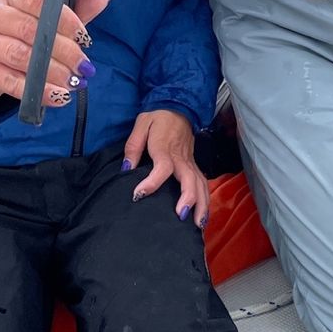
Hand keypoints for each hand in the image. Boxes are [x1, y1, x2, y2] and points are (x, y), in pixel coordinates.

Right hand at [0, 0, 111, 106]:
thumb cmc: (21, 37)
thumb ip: (76, 9)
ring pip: (20, 56)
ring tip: (73, 82)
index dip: (65, 19)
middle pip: (30, 30)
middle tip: (84, 67)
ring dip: (52, 72)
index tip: (86, 38)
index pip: (38, 0)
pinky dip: (37, 91)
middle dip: (63, 51)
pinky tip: (57, 96)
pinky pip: (10, 81)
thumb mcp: (49, 21)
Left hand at [121, 109, 208, 228]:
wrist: (178, 106)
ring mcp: (190, 162)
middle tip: (180, 216)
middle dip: (188, 198)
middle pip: (189, 179)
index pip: (163, 167)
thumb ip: (133, 146)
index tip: (139, 194)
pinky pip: (203, 183)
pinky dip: (206, 200)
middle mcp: (181, 157)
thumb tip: (126, 168)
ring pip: (201, 184)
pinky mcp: (194, 165)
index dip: (152, 182)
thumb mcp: (141, 124)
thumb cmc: (158, 117)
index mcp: (165, 147)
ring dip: (201, 204)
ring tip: (197, 225)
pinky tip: (203, 216)